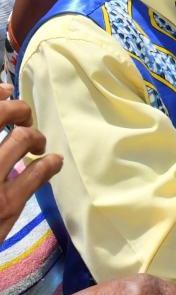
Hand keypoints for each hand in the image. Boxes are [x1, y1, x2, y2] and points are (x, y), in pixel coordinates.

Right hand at [0, 85, 62, 240]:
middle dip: (18, 110)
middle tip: (23, 120)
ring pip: (22, 138)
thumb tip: (3, 91)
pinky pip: (38, 172)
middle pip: (2, 114)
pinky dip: (50, 163)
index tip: (6, 91)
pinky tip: (51, 164)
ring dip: (35, 137)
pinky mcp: (5, 204)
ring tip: (36, 146)